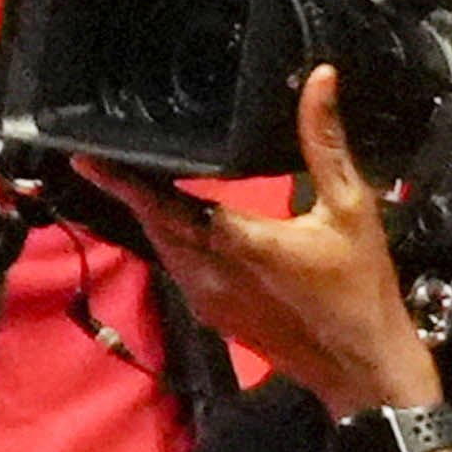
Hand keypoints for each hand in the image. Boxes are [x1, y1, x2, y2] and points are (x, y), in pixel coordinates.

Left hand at [75, 65, 435, 415]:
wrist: (366, 371)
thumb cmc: (364, 289)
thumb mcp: (352, 208)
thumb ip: (326, 142)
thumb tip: (320, 80)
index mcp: (238, 243)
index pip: (164, 205)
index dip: (123, 181)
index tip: (85, 156)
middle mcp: (209, 273)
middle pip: (155, 224)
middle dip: (135, 190)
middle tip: (115, 153)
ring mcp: (204, 299)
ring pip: (163, 248)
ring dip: (154, 216)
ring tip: (141, 177)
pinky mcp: (210, 315)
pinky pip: (178, 269)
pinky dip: (174, 242)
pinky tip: (182, 220)